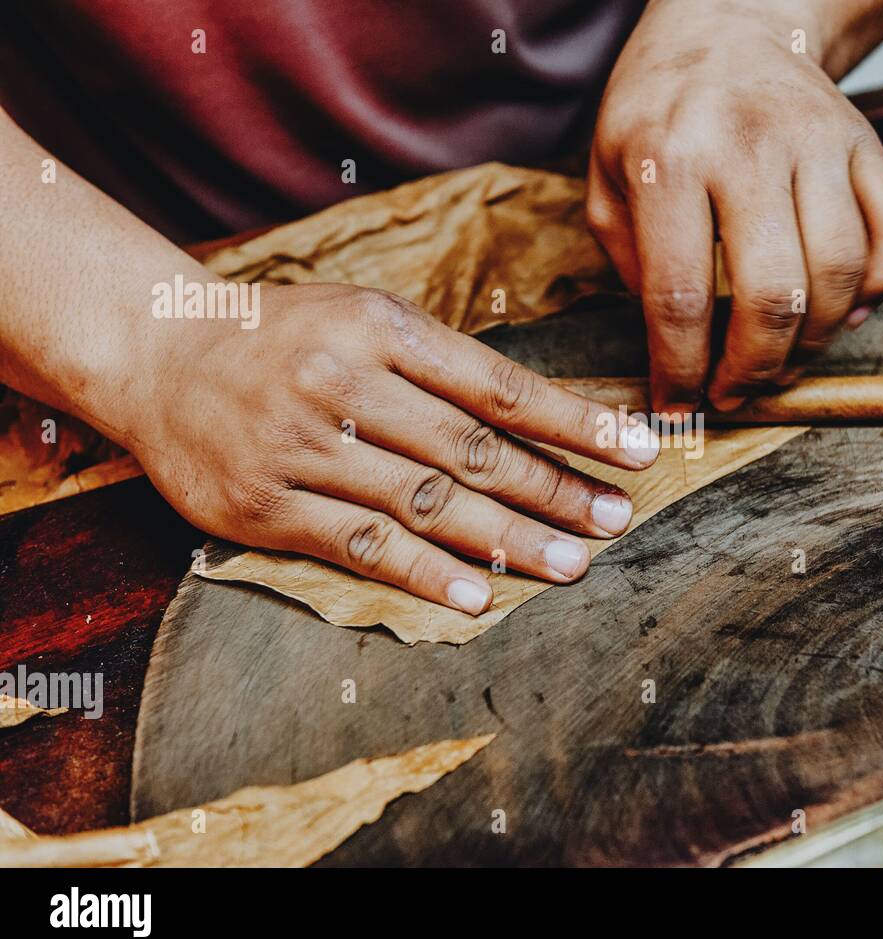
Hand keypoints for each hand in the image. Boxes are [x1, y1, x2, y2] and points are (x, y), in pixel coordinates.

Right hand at [127, 284, 659, 614]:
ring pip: (424, 503)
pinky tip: (480, 594)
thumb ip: (441, 362)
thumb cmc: (284, 333)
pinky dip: (423, 572)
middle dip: (555, 490)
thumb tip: (542, 419)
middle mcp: (344, 383)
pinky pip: (358, 546)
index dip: (577, 423)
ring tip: (572, 563)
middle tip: (617, 521)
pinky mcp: (263, 505)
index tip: (640, 451)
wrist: (156, 350)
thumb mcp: (362, 314)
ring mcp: (301, 447)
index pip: (501, 386)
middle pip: (473, 450)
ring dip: (508, 540)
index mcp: (381, 327)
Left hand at [587, 0, 882, 412]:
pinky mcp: (865, 142)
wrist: (726, 21)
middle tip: (737, 393)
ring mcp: (818, 140)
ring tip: (783, 362)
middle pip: (773, 295)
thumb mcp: (607, 175)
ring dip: (815, 342)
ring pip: (839, 273)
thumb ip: (628, 260)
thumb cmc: (658, 110)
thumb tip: (675, 346)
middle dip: (755, 369)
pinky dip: (876, 289)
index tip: (680, 408)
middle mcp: (749, 147)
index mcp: (670, 158)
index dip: (682, 370)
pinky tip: (843, 313)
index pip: (679, 296)